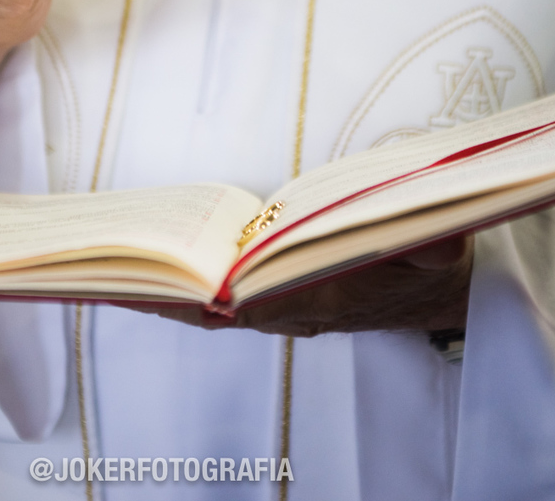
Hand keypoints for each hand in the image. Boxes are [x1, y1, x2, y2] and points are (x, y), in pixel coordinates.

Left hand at [139, 236, 473, 336]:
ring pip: (208, 306)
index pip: (246, 308)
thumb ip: (434, 248)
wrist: (444, 288)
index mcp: (320, 300)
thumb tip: (433, 242)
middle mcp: (291, 311)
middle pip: (212, 310)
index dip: (200, 299)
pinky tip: (156, 264)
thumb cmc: (435, 261)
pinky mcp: (276, 294)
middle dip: (161, 292)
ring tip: (116, 262)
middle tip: (110, 266)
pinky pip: (218, 296)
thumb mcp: (442, 248)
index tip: (156, 285)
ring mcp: (280, 306)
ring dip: (165, 290)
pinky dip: (185, 285)